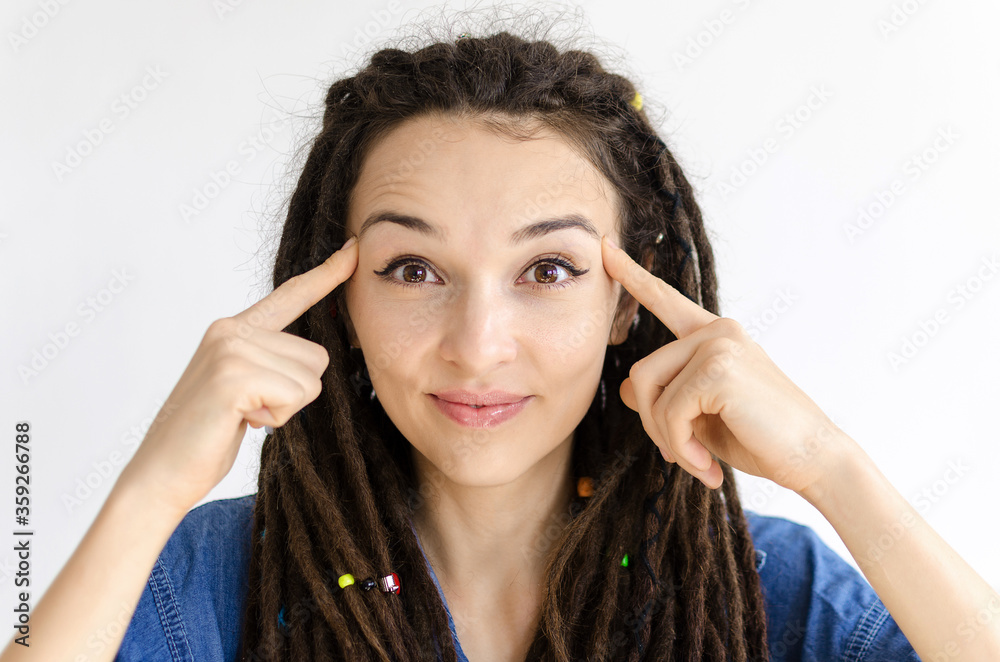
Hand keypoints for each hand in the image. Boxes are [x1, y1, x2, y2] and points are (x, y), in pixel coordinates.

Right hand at [116, 237, 358, 514]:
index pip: (291, 295)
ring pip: (311, 379)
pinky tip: (242, 422)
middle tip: (251, 410)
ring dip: (287, 409)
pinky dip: (279, 418)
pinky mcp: (234, 376)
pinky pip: (297, 396)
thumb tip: (312, 362)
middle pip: (317, 357)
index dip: (326, 275)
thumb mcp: (245, 389)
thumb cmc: (206, 437)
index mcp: (234, 329)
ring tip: (244, 416)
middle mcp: (231, 329)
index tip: (353, 249)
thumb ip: (271, 364)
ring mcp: (231, 349)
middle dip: (296, 394)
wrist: (161, 473)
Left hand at [601, 235, 850, 492]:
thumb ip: (667, 396)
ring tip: (697, 462)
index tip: (606, 249)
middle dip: (653, 423)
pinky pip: (668, 412)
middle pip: (641, 373)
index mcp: (716, 336)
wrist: (815, 461)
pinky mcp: (718, 370)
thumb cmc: (762, 439)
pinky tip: (707, 464)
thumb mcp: (703, 416)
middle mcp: (717, 331)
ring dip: (666, 438)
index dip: (633, 276)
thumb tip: (625, 386)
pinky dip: (680, 447)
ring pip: (647, 391)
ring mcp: (719, 345)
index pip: (666, 300)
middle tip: (680, 456)